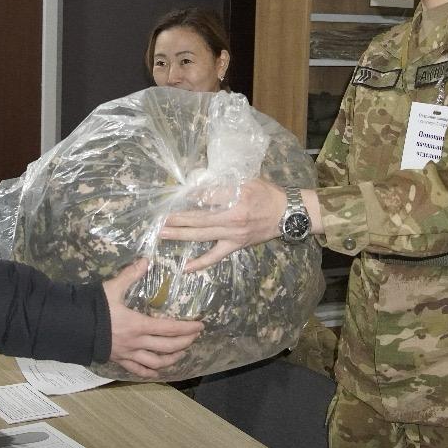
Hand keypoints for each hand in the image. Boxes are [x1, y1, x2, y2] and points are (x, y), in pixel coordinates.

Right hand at [102, 259, 203, 377]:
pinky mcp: (119, 360)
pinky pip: (138, 370)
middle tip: (194, 337)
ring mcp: (128, 353)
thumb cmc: (94, 307)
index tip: (200, 326)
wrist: (72, 327)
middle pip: (167, 346)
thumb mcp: (112, 288)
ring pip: (155, 362)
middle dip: (184, 343)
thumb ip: (130, 274)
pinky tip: (157, 372)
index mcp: (138, 324)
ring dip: (171, 359)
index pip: (169, 328)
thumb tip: (146, 260)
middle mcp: (137, 342)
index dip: (187, 328)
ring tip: (181, 354)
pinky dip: (150, 372)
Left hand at [159, 178, 284, 272]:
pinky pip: (215, 256)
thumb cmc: (268, 193)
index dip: (189, 196)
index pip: (207, 196)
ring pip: (202, 236)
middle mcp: (233, 218)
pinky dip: (200, 263)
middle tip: (159, 218)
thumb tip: (203, 180)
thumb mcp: (249, 179)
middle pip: (199, 218)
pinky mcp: (235, 245)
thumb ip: (227, 181)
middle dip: (178, 218)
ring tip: (163, 234)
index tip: (175, 195)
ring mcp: (233, 234)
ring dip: (181, 235)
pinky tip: (185, 268)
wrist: (287, 213)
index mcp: (236, 198)